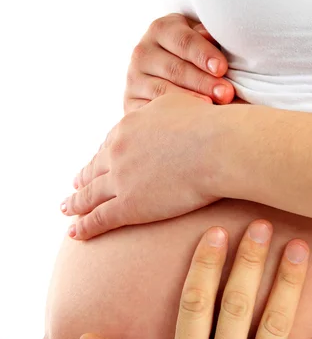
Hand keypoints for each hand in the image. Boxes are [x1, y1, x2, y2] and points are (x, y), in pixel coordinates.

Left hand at [61, 93, 222, 238]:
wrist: (217, 147)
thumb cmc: (209, 126)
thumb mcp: (178, 105)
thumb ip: (164, 114)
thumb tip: (168, 116)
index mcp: (129, 128)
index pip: (110, 146)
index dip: (101, 158)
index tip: (95, 166)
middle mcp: (118, 152)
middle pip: (94, 170)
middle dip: (82, 180)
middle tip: (74, 188)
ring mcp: (121, 180)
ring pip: (90, 195)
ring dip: (75, 204)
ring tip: (67, 210)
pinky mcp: (129, 206)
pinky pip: (99, 218)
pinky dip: (84, 226)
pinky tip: (75, 233)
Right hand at [124, 13, 234, 113]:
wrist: (161, 77)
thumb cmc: (192, 57)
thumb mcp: (199, 41)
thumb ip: (207, 39)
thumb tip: (212, 39)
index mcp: (161, 30)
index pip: (183, 41)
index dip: (203, 54)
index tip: (222, 69)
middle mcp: (143, 53)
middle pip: (174, 69)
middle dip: (203, 82)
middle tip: (226, 94)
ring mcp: (134, 80)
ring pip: (162, 92)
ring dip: (189, 101)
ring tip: (211, 108)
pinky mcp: (131, 104)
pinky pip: (150, 113)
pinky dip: (169, 119)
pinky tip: (187, 123)